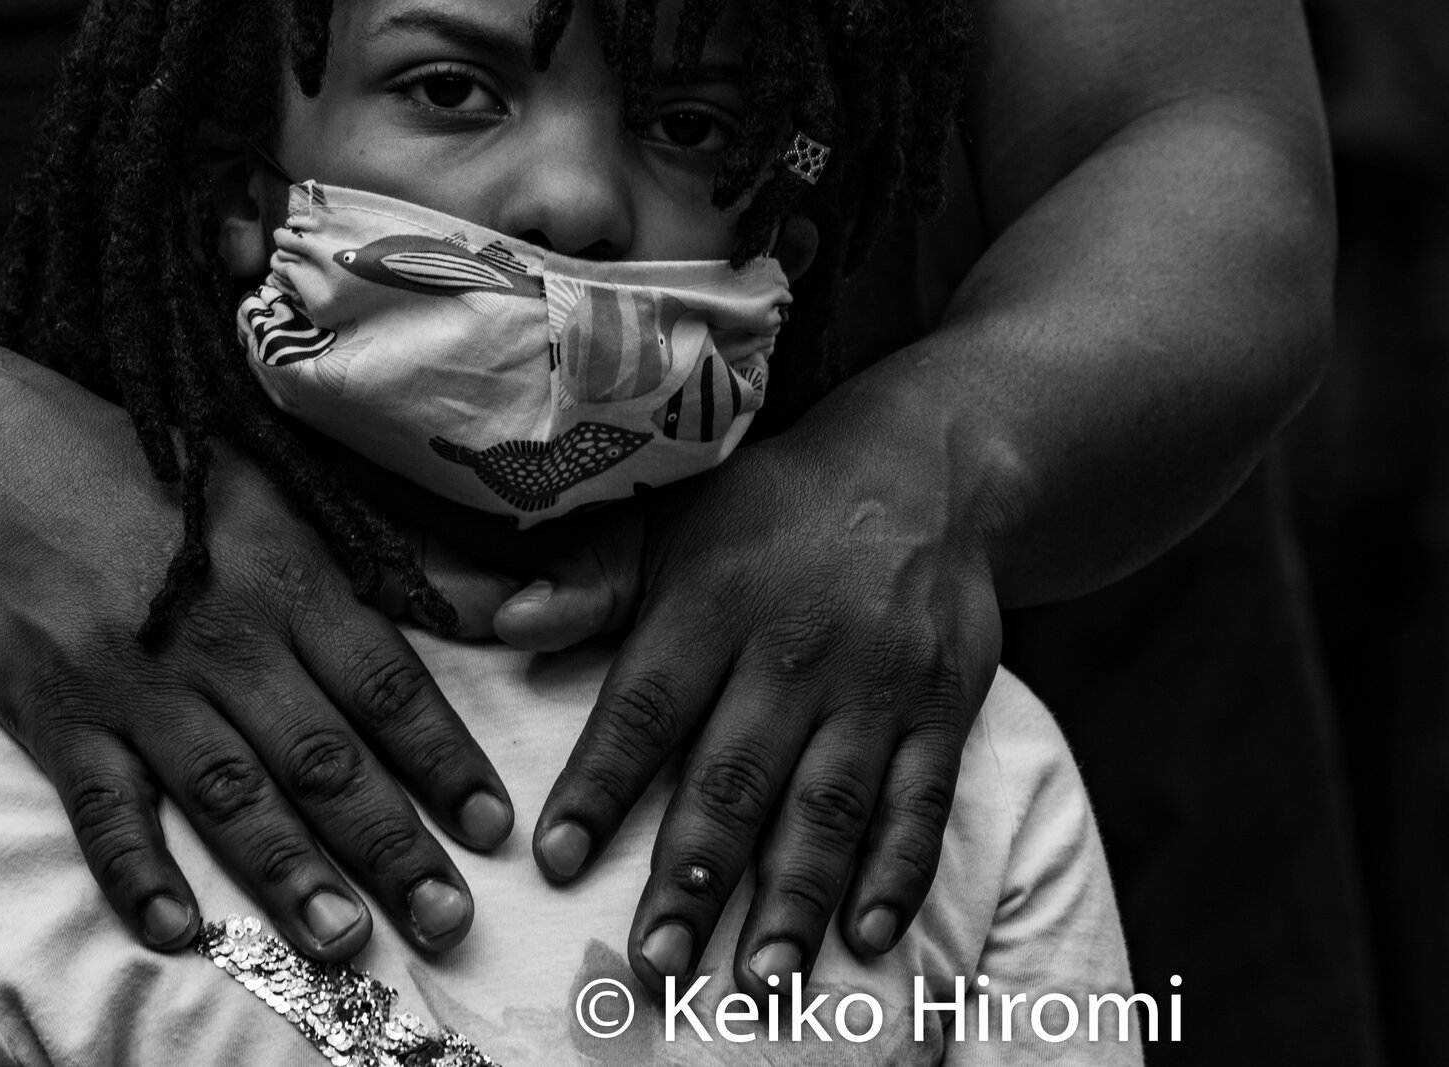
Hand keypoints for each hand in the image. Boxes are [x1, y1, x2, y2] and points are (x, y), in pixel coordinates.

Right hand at [0, 391, 516, 962]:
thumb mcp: (285, 498)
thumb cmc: (162, 484)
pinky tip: (177, 930)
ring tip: (344, 942)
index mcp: (287, 581)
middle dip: (390, 842)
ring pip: (228, 791)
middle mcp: (223, 639)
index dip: (443, 756)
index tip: (494, 827)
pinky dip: (137, 872)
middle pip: (321, 753)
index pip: (384, 680)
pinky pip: (103, 806)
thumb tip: (513, 602)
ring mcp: (139, 683)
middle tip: (448, 918)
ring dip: (289, 872)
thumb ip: (399, 561)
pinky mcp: (60, 716)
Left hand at [529, 380, 1003, 992]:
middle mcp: (794, 650)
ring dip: (793, 901)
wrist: (926, 467)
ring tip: (759, 982)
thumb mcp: (671, 515)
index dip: (600, 785)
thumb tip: (503, 623)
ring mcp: (876, 686)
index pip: (646, 706)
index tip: (557, 862)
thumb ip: (588, 575)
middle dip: (694, 879)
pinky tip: (867, 940)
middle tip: (655, 964)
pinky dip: (898, 876)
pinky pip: (922, 803)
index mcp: (712, 600)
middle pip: (736, 776)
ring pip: (830, 807)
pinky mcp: (945, 709)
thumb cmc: (769, 506)